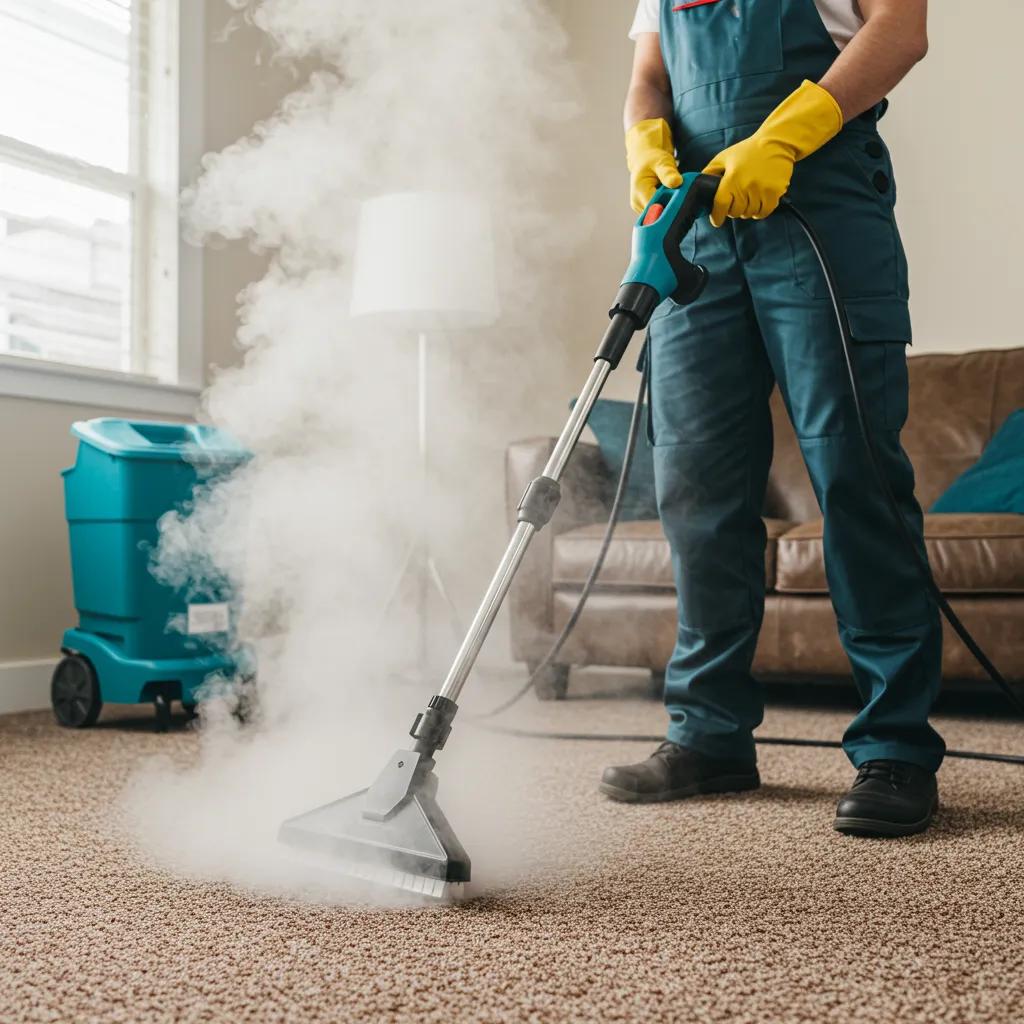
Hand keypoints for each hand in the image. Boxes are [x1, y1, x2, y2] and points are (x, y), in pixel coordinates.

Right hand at [626, 118, 682, 213]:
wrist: (644, 158)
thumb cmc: (653, 158)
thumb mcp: (662, 161)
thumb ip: (668, 173)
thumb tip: (677, 182)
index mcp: (639, 193)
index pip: (656, 210)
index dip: (670, 209)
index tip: (683, 202)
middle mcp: (638, 204)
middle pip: (658, 215)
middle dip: (671, 209)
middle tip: (684, 199)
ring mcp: (641, 208)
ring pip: (659, 216)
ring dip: (670, 209)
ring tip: (679, 197)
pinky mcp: (647, 209)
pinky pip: (659, 213)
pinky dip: (668, 208)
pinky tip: (674, 200)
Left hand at [703, 81, 841, 227]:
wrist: (776, 143)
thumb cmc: (748, 150)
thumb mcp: (724, 157)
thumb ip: (709, 172)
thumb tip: (696, 186)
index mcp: (732, 178)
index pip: (721, 205)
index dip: (716, 216)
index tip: (716, 220)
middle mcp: (746, 186)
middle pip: (735, 213)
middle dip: (733, 209)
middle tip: (736, 200)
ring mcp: (761, 191)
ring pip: (749, 214)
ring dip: (747, 210)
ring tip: (748, 197)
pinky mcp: (775, 193)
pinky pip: (764, 212)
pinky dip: (760, 211)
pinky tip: (758, 200)